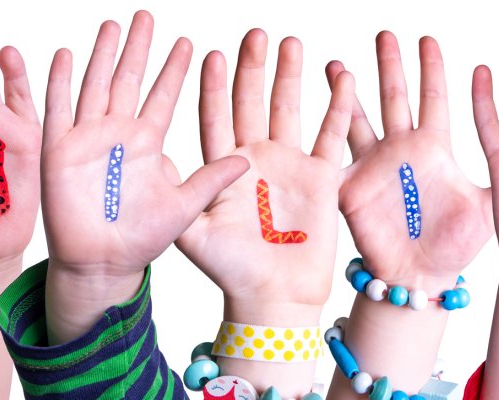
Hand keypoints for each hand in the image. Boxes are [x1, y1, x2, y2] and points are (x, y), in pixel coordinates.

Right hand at [41, 11, 247, 341]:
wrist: (103, 264)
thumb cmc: (141, 240)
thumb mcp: (186, 207)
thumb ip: (212, 180)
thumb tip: (247, 159)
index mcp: (147, 143)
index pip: (163, 95)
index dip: (173, 69)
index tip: (187, 41)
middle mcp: (117, 134)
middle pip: (128, 79)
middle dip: (138, 48)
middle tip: (147, 15)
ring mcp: (87, 139)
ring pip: (95, 85)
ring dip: (102, 55)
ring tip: (112, 25)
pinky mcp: (60, 151)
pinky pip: (60, 110)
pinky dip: (61, 82)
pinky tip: (67, 55)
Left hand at [177, 30, 350, 313]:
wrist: (274, 299)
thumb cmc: (231, 272)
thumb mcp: (194, 234)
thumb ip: (181, 196)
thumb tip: (157, 159)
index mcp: (223, 169)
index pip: (215, 116)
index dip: (213, 86)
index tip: (210, 54)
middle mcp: (255, 159)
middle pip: (252, 102)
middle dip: (253, 68)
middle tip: (255, 32)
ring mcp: (289, 165)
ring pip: (289, 109)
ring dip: (290, 76)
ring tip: (290, 42)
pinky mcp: (320, 178)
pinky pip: (330, 135)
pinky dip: (337, 106)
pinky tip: (341, 77)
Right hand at [339, 33, 492, 284]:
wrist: (419, 274)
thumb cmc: (454, 244)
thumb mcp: (489, 207)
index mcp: (434, 148)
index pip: (432, 97)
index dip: (431, 68)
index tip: (427, 38)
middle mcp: (402, 150)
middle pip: (394, 97)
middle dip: (390, 65)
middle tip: (386, 34)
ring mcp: (373, 166)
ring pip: (358, 119)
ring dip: (347, 92)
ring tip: (338, 65)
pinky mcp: (351, 187)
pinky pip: (334, 156)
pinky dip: (324, 133)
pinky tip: (319, 113)